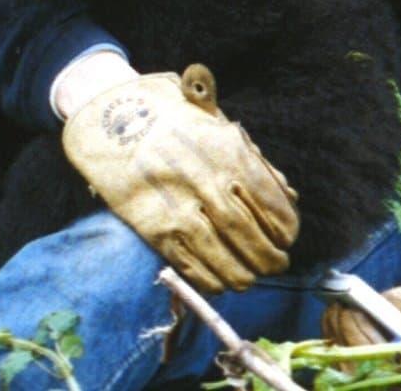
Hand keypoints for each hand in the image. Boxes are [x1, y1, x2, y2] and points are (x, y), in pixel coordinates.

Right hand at [61, 64, 298, 292]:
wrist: (112, 119)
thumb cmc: (173, 121)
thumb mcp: (219, 127)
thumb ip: (254, 161)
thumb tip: (288, 197)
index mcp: (228, 153)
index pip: (272, 205)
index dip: (286, 230)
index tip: (287, 239)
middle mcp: (206, 182)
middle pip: (250, 237)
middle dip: (268, 258)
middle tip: (276, 264)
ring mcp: (178, 208)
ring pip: (222, 259)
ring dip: (243, 275)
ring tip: (250, 277)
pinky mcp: (153, 228)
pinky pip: (189, 266)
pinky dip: (210, 281)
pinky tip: (220, 281)